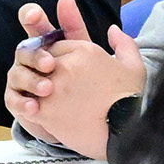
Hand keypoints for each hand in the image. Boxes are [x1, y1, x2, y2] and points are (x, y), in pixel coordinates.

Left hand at [4, 0, 144, 157]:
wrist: (126, 134)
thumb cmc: (131, 101)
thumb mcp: (134, 67)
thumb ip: (123, 43)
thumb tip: (112, 29)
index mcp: (85, 51)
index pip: (57, 46)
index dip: (58, 59)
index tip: (63, 72)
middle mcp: (66, 66)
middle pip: (41, 62)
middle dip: (45, 74)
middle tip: (53, 88)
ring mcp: (53, 88)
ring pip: (33, 83)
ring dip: (37, 91)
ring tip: (52, 103)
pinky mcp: (45, 110)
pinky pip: (28, 105)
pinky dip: (33, 110)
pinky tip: (45, 116)